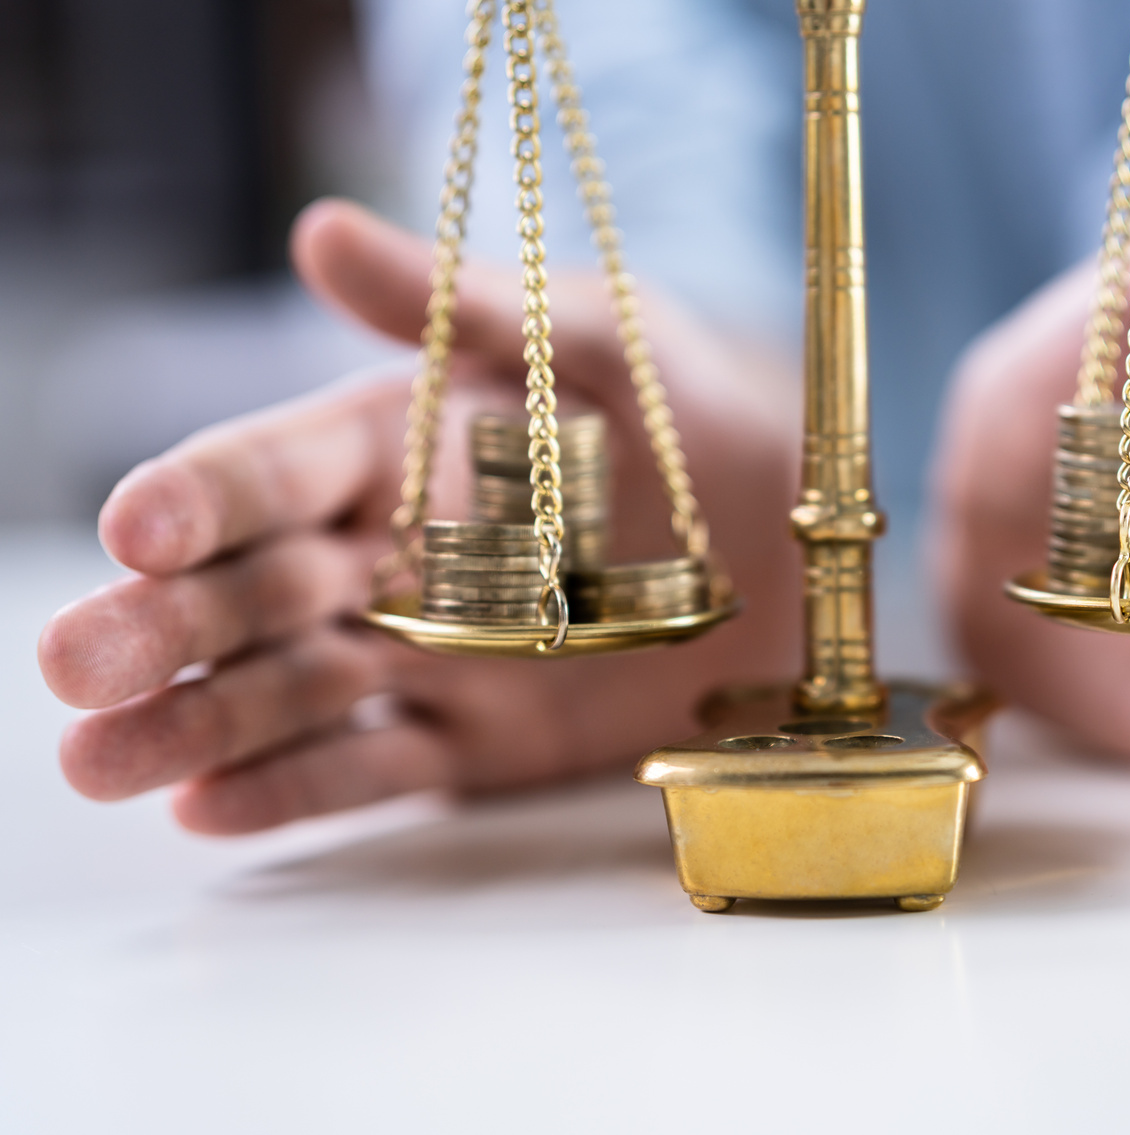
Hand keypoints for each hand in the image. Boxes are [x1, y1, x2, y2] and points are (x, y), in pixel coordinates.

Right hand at [39, 200, 798, 832]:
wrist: (783, 539)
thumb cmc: (686, 413)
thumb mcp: (591, 339)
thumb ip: (463, 307)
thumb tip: (320, 228)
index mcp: (391, 448)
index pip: (272, 472)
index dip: (202, 499)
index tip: (136, 528)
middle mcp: (385, 556)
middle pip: (250, 594)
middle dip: (159, 627)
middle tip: (70, 664)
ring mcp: (422, 656)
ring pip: (288, 692)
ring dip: (193, 727)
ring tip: (94, 763)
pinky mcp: (472, 741)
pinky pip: (373, 768)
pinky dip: (296, 790)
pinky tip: (210, 810)